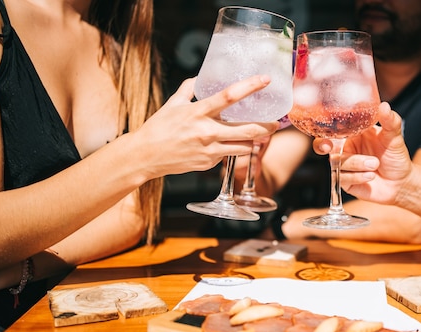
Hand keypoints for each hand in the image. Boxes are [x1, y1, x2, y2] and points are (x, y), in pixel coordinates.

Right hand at [132, 76, 278, 177]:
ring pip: (243, 147)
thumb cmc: (158, 128)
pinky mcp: (208, 164)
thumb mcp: (172, 104)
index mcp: (198, 112)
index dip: (250, 87)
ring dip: (252, 141)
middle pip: (247, 130)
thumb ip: (188, 89)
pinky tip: (227, 145)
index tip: (265, 79)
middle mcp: (207, 132)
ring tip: (257, 135)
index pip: (229, 96)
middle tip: (275, 123)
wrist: (145, 156)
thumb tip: (200, 78)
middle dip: (266, 127)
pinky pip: (227, 156)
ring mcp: (209, 150)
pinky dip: (231, 149)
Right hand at [312, 102, 411, 204]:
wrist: (401, 182)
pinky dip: (358, 176)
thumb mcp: (394, 137)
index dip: (325, 128)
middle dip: (321, 145)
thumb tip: (384, 106)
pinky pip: (343, 178)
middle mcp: (345, 148)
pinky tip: (370, 176)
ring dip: (357, 163)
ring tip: (375, 164)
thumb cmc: (395, 157)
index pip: (334, 128)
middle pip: (323, 145)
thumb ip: (390, 121)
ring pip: (338, 162)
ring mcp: (344, 165)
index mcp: (353, 134)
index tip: (328, 128)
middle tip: (328, 147)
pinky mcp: (345, 181)